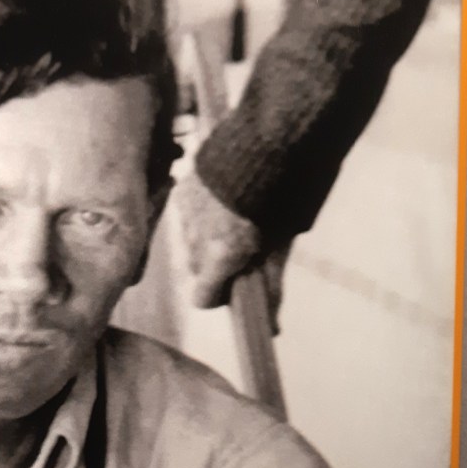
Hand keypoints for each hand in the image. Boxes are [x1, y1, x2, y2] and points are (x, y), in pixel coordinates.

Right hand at [174, 173, 289, 331]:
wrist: (268, 139)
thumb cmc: (284, 197)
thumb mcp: (281, 245)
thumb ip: (271, 284)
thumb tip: (273, 328)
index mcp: (220, 255)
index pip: (202, 298)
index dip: (220, 295)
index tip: (237, 283)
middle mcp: (194, 238)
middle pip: (196, 268)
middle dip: (215, 263)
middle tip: (243, 245)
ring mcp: (185, 212)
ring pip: (189, 240)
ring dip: (206, 236)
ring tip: (234, 214)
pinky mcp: (181, 188)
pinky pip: (186, 214)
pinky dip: (201, 213)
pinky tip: (222, 196)